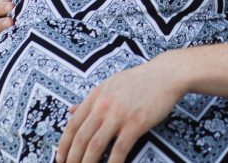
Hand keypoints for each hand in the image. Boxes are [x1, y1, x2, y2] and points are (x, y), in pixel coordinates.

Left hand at [57, 57, 182, 162]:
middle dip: (72, 159)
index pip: (72, 125)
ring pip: (95, 146)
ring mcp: (119, 115)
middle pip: (81, 138)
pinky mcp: (136, 123)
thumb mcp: (110, 84)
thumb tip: (71, 110)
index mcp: (96, 96)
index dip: (63, 145)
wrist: (166, 74)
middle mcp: (104, 105)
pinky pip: (119, 149)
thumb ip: (91, 99)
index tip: (60, 158)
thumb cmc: (140, 79)